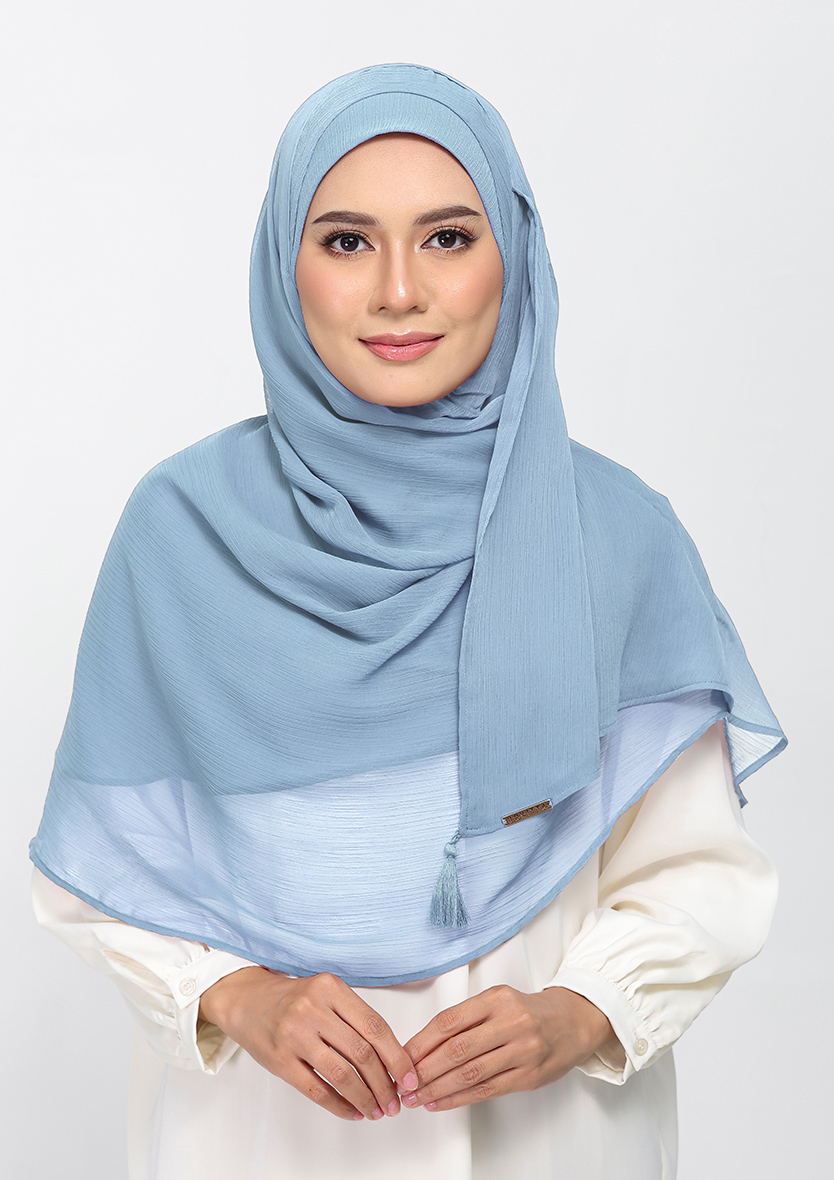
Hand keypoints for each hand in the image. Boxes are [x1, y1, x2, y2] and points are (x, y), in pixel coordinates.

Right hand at [199, 967, 417, 1121]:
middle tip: (394, 1102)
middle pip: (362, 1053)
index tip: (409, 1078)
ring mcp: (295, 1035)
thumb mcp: (325, 993)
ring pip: (342, 1075)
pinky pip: (317, 1090)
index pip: (375, 1026)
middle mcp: (313, 1009)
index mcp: (331, 988)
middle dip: (385, 1084)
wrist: (246, 1000)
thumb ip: (354, 1017)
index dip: (396, 1057)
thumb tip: (391, 1058)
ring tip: (376, 1111)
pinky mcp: (280, 1060)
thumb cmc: (293, 999)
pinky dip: (340, 1106)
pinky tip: (352, 1112)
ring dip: (365, 1099)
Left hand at [400, 984, 621, 1111]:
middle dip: (425, 1070)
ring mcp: (522, 1050)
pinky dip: (459, 1099)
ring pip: (470, 1073)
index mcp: (496, 998)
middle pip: (457, 1049)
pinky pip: (487, 1090)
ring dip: (438, 1089)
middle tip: (403, 1083)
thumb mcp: (498, 1000)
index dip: (421, 1042)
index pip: (449, 1021)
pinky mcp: (529, 1076)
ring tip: (417, 1097)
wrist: (573, 1022)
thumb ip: (467, 1018)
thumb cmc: (528, 1012)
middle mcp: (510, 1022)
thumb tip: (423, 1044)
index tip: (402, 1057)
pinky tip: (441, 1103)